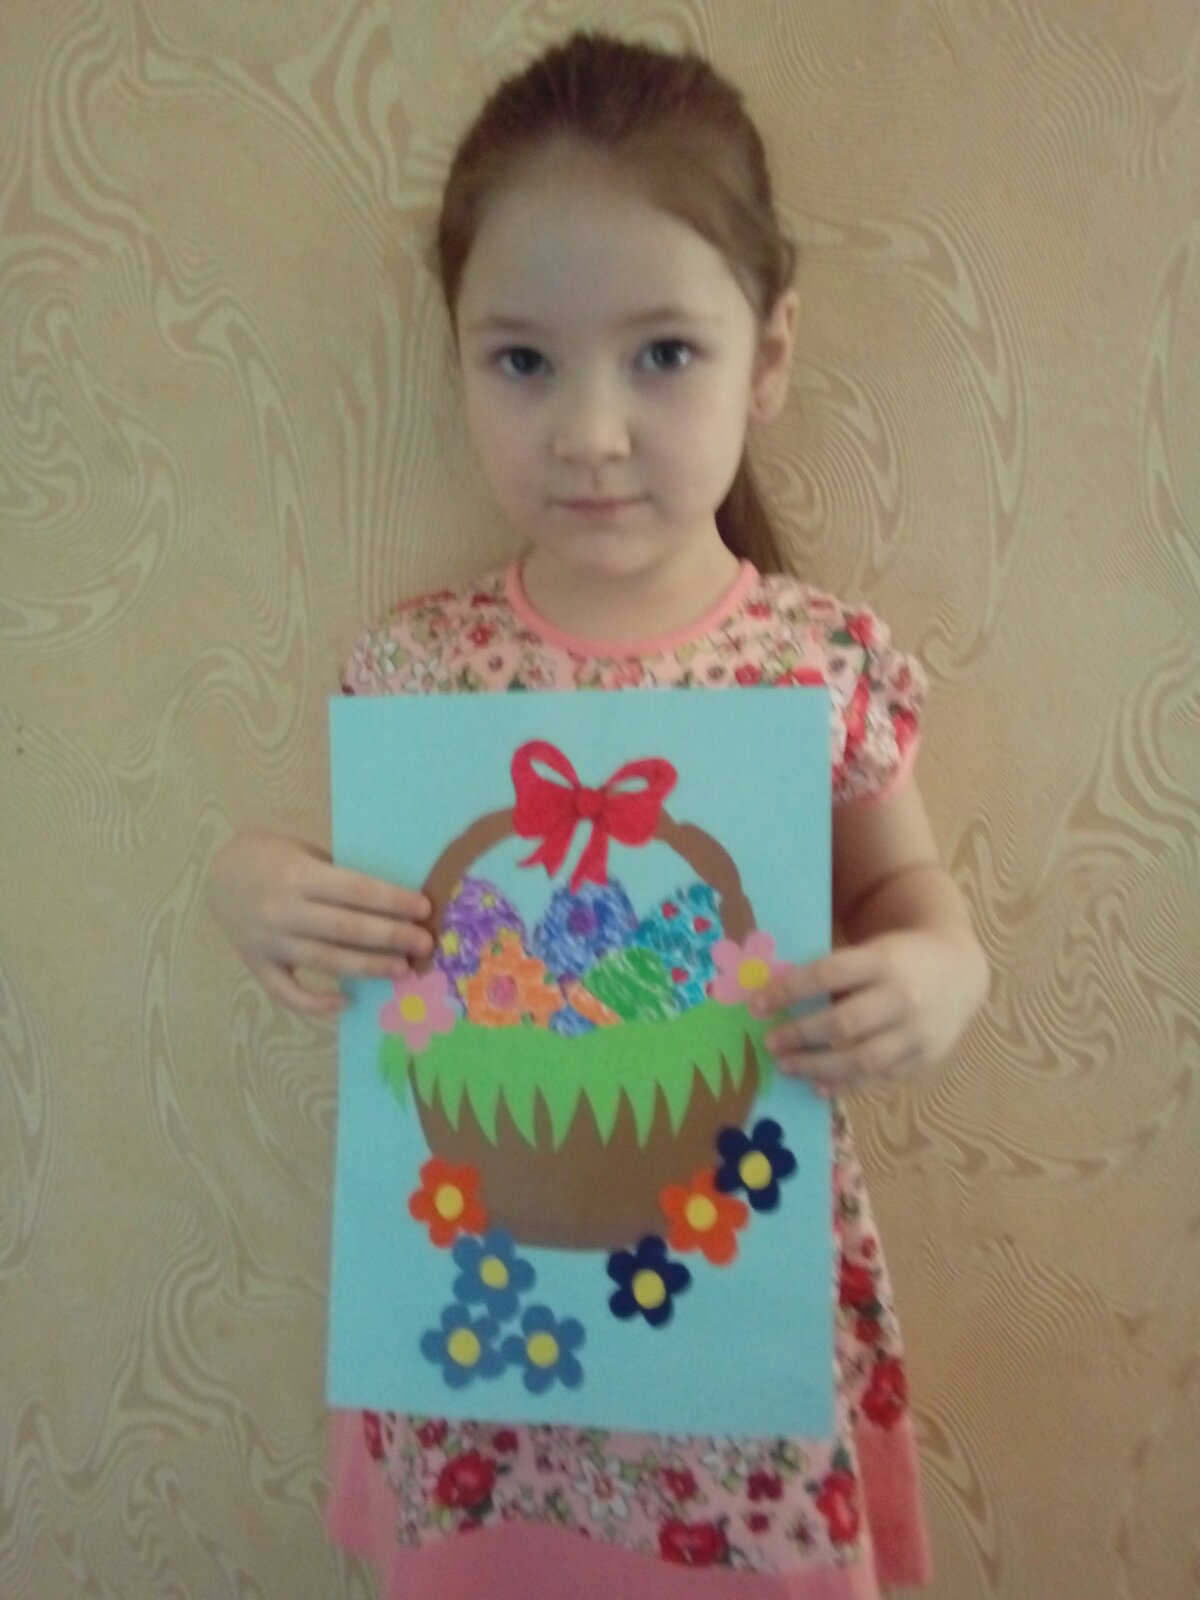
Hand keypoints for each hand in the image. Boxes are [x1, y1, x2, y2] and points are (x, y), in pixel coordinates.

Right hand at [206, 831, 433, 1015]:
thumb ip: (338, 877)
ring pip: (327, 961)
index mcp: (299, 875)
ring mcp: (269, 942)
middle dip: (391, 936)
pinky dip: (315, 1002)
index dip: (392, 901)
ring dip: (369, 967)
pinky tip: (345, 1001)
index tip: (423, 909)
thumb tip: (390, 902)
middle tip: (424, 943)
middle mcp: (284, 910)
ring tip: (402, 969)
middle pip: (347, 928)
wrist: (217, 874)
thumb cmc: (273, 858)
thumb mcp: (305, 853)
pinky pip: (288, 992)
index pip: (355, 890)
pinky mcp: (257, 966)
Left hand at [749, 930, 984, 1096]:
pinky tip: (819, 1086)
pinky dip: (847, 1085)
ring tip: (788, 1067)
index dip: (788, 991)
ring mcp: (917, 1031)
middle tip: (770, 1043)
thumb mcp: (872, 951)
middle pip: (843, 1023)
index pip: (827, 975)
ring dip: (818, 1067)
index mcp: (883, 960)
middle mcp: (902, 997)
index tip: (756, 1004)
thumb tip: (777, 1000)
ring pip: (862, 1059)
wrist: (961, 969)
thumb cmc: (901, 957)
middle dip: (800, 1036)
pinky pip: (880, 1077)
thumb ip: (835, 974)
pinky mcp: (925, 1057)